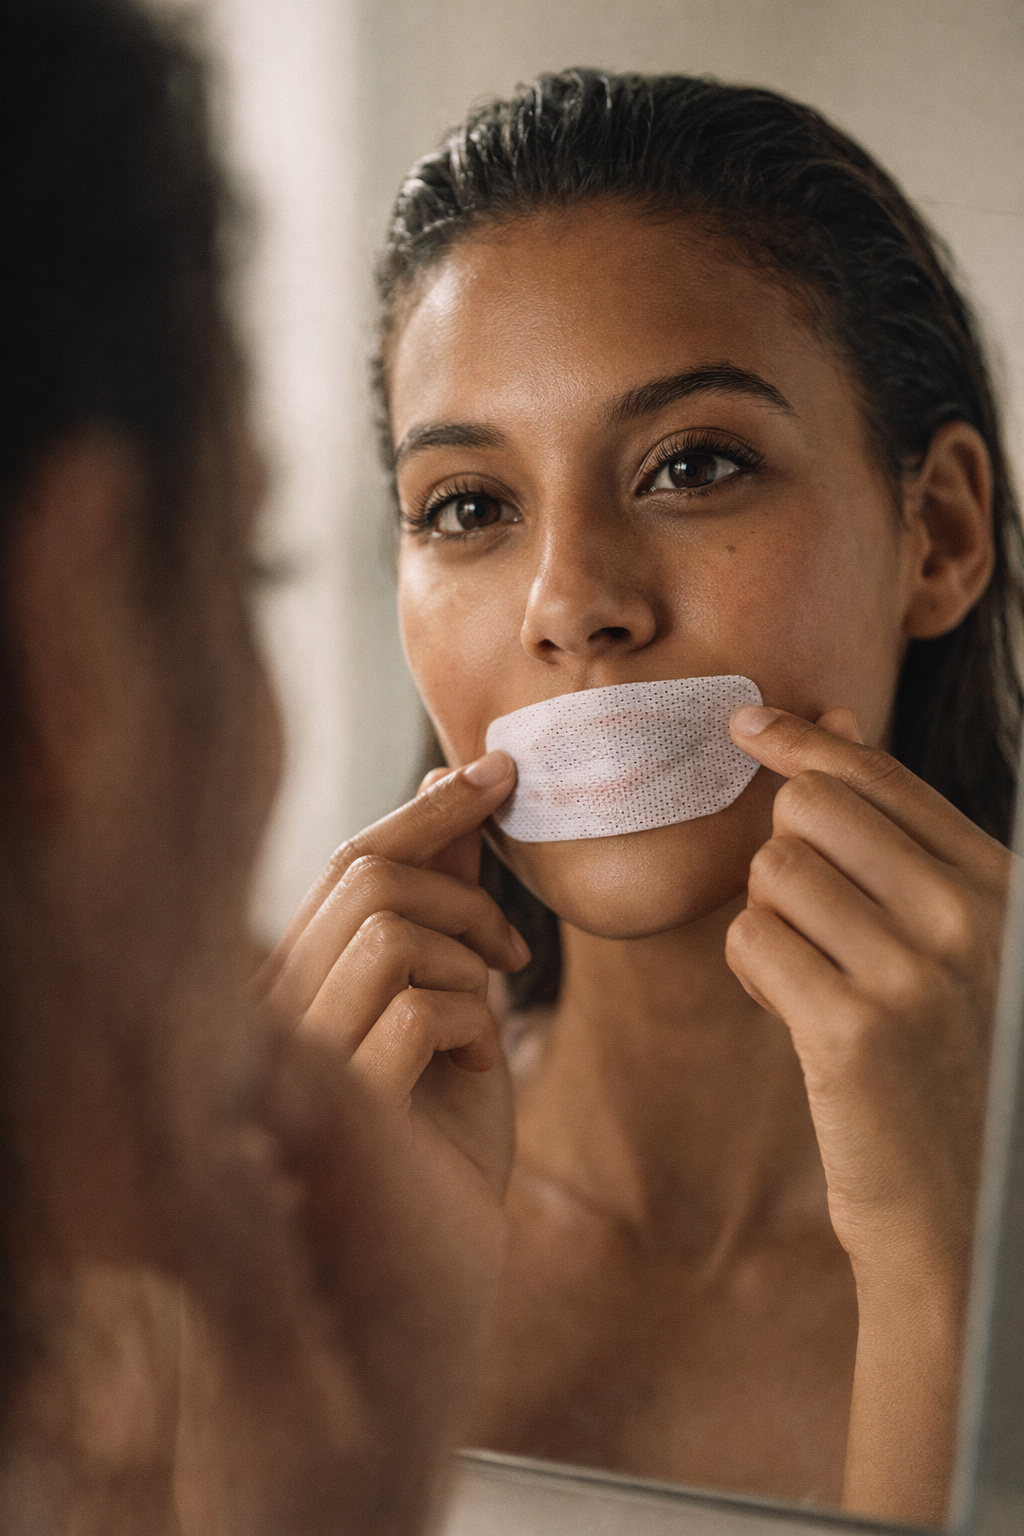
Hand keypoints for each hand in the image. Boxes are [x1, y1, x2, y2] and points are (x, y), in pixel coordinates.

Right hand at [253, 749, 523, 1203]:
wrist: (444, 1263)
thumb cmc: (445, 1137)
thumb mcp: (449, 998)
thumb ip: (440, 904)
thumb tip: (451, 782)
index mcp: (290, 979)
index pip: (346, 860)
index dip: (428, 807)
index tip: (499, 769)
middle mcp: (270, 1009)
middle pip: (365, 875)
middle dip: (463, 891)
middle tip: (514, 950)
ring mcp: (296, 1057)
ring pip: (388, 930)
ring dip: (467, 961)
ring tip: (487, 1018)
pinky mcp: (340, 1105)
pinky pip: (418, 1004)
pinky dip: (473, 1022)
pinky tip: (474, 1068)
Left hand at [726, 704, 1012, 1521]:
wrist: (960, 1213)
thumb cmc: (942, 1060)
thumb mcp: (950, 937)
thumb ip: (897, 832)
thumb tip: (832, 720)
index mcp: (997, 884)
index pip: (877, 775)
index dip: (802, 740)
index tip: (750, 723)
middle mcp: (966, 917)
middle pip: (809, 808)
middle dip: (784, 852)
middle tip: (812, 920)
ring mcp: (913, 974)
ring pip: (772, 872)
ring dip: (768, 918)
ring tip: (810, 975)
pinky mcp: (852, 1031)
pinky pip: (751, 937)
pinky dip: (754, 968)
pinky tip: (792, 1009)